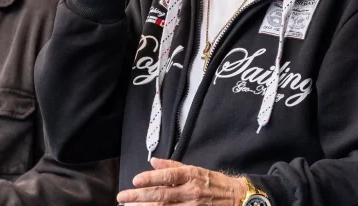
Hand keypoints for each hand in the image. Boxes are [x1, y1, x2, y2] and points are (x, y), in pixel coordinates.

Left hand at [116, 158, 245, 204]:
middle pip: (161, 195)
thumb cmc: (211, 182)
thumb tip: (153, 161)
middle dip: (139, 196)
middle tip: (122, 197)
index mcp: (190, 175)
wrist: (234, 197)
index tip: (135, 180)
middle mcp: (190, 191)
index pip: (168, 176)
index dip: (151, 178)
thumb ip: (172, 166)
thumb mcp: (194, 168)